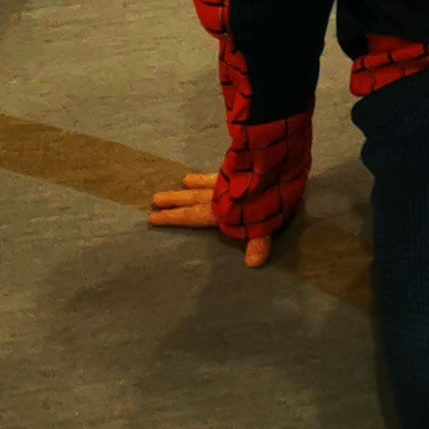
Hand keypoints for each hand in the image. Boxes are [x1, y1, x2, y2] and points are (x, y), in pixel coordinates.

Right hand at [147, 173, 274, 265]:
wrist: (274, 164)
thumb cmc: (269, 198)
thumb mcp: (264, 223)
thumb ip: (257, 243)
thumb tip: (253, 264)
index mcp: (221, 210)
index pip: (192, 216)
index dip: (173, 218)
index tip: (153, 216)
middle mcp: (220, 194)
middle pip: (193, 198)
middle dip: (175, 200)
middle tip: (155, 198)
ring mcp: (229, 179)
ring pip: (205, 182)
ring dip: (193, 183)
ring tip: (182, 181)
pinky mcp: (240, 167)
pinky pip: (221, 171)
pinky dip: (213, 171)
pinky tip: (213, 169)